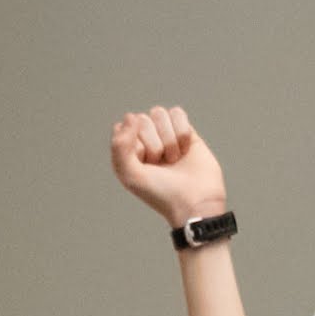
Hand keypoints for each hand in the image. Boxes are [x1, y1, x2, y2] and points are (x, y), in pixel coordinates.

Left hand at [109, 105, 226, 230]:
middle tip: (162, 165)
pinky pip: (177, 113)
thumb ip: (119, 146)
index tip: (144, 165)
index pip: (124, 127)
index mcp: (129, 151)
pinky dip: (181, 132)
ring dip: (168, 139)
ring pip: (159, 113)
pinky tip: (185, 150)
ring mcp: (166, 135)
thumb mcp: (130, 175)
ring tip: (174, 159)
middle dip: (153, 144)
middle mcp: (146, 141)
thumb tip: (131, 116)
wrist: (194, 202)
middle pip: (142, 119)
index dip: (135, 145)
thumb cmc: (161, 193)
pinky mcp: (185, 132)